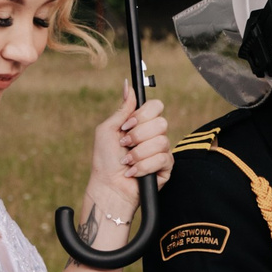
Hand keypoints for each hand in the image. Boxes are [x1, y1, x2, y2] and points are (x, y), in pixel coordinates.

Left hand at [83, 83, 172, 228]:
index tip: (126, 125)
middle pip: (161, 123)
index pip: (156, 106)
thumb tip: (128, 85)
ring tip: (127, 162)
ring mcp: (161, 151)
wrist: (108, 186)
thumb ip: (123, 109)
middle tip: (124, 145)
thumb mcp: (108, 130)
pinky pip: (162, 159)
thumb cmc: (105, 160)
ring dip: (138, 153)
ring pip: (161, 142)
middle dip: (138, 136)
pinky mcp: (166, 168)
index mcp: (141, 124)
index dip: (142, 115)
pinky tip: (133, 172)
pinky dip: (143, 166)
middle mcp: (153, 135)